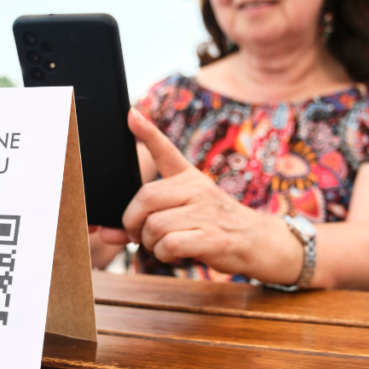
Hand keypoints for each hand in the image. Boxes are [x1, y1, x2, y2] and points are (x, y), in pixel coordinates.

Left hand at [111, 108, 299, 280]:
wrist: (259, 242)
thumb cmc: (216, 225)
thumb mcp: (190, 210)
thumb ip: (150, 218)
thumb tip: (109, 234)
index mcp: (190, 178)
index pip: (166, 150)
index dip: (147, 132)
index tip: (130, 114)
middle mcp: (197, 189)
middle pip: (146, 197)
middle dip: (132, 221)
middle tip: (138, 234)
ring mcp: (206, 212)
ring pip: (155, 225)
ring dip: (149, 242)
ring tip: (161, 245)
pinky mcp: (212, 237)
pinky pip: (170, 243)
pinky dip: (163, 254)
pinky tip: (173, 254)